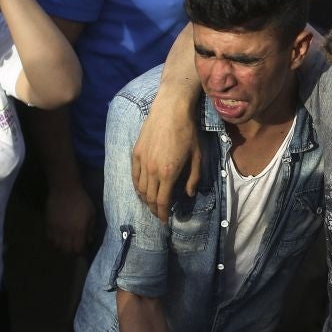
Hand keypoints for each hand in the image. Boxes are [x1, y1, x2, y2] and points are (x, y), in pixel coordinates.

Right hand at [45, 182, 94, 255]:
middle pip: (67, 251)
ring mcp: (56, 230)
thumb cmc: (81, 200)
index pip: (78, 250)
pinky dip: (52, 242)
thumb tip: (89, 240)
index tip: (83, 250)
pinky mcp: (48, 225)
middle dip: (71, 252)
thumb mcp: (92, 213)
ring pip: (56, 246)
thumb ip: (91, 228)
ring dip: (61, 248)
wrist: (65, 190)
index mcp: (79, 231)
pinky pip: (48, 239)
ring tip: (65, 246)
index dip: (81, 252)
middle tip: (74, 249)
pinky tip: (56, 240)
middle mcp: (66, 233)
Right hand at [130, 101, 200, 220]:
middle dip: (154, 209)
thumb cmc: (188, 132)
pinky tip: (141, 190)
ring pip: (140, 188)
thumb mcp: (197, 157)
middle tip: (159, 215)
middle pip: (149, 198)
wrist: (171, 110)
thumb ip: (193, 178)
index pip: (162, 201)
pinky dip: (137, 187)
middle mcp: (152, 170)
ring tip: (151, 205)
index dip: (163, 214)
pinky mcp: (136, 153)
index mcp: (168, 173)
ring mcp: (141, 162)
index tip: (165, 221)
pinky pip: (134, 176)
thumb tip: (188, 195)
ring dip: (145, 200)